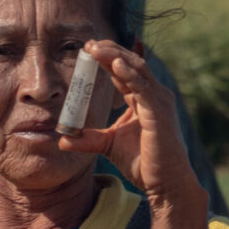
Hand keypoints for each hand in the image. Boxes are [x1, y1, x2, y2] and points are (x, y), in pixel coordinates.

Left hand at [58, 41, 199, 205]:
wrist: (165, 184)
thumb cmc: (144, 163)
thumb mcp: (109, 144)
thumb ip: (88, 138)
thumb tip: (63, 139)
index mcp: (144, 99)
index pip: (126, 70)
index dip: (108, 58)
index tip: (87, 49)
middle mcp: (155, 95)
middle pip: (132, 63)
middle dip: (110, 51)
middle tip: (89, 43)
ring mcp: (159, 102)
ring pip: (137, 70)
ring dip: (115, 57)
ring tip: (96, 47)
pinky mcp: (159, 112)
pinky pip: (143, 88)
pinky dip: (129, 74)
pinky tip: (115, 64)